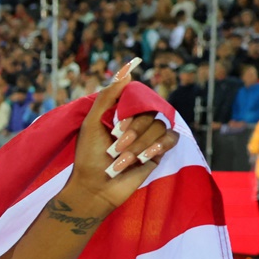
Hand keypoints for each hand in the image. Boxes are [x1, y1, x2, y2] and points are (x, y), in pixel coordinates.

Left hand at [66, 60, 178, 211]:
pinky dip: (158, 146)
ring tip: (121, 161)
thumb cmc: (88, 156)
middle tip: (115, 148)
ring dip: (139, 145)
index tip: (115, 126)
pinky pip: (171, 138)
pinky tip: (145, 157)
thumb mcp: (92, 123)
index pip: (138, 97)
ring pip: (159, 127)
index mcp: (120, 113)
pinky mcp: (158, 152)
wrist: (94, 187)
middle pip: (150, 113)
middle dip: (132, 132)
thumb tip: (127, 71)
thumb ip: (107, 97)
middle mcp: (136, 122)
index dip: (131, 110)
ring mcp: (148, 137)